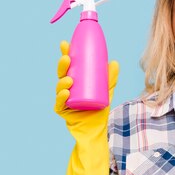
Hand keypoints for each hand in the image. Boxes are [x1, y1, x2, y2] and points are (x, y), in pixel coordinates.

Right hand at [55, 40, 118, 174]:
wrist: (96, 131)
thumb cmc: (99, 110)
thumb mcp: (106, 92)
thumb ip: (110, 79)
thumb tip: (114, 62)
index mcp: (75, 81)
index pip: (69, 65)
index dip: (66, 54)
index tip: (65, 43)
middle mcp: (67, 89)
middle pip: (62, 73)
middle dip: (62, 65)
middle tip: (66, 57)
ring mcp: (63, 100)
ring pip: (59, 87)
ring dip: (62, 81)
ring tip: (69, 79)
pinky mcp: (63, 111)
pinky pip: (59, 103)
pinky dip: (61, 97)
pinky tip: (65, 92)